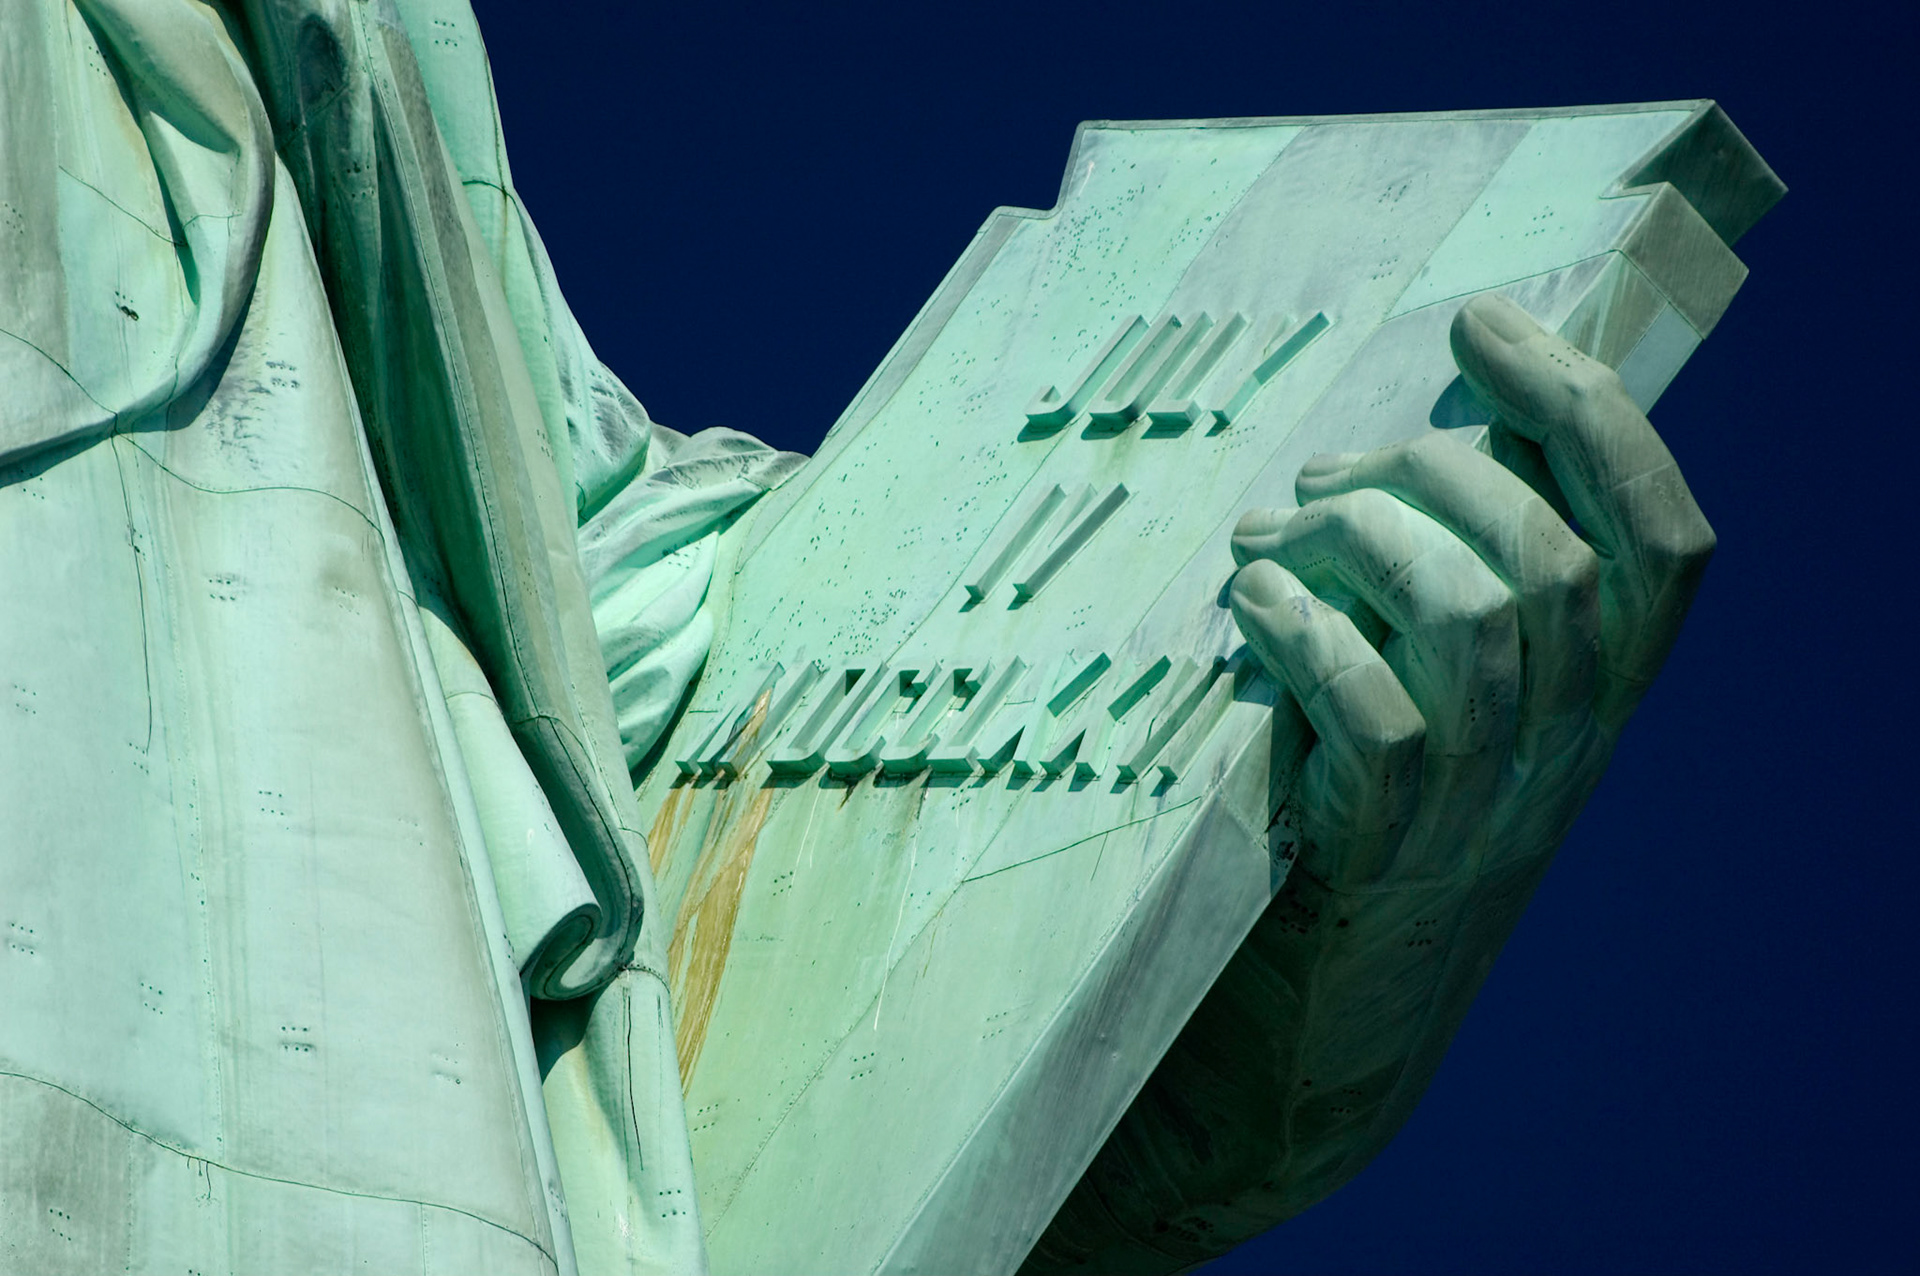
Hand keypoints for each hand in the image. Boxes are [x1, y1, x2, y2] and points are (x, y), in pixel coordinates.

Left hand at [1230, 292, 1714, 888]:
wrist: (1350, 973)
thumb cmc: (1393, 778)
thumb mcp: (1463, 673)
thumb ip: (1470, 569)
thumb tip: (1389, 452)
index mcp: (1606, 680)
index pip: (1662, 536)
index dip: (1584, 412)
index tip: (1482, 325)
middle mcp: (1570, 737)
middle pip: (1549, 557)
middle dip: (1423, 474)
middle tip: (1317, 480)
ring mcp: (1485, 798)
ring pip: (1466, 621)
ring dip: (1354, 544)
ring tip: (1271, 538)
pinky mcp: (1388, 843)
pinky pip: (1376, 717)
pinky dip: (1308, 637)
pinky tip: (1252, 604)